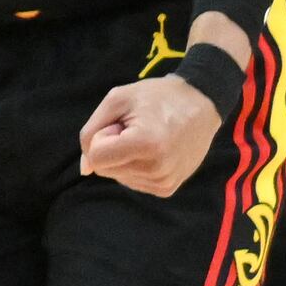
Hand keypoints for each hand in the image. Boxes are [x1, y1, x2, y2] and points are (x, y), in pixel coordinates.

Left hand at [79, 67, 229, 196]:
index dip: (102, 137)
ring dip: (124, 157)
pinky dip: (135, 165)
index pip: (96, 158)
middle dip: (112, 147)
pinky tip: (153, 150)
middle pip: (105, 169)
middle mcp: (157, 170)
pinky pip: (132, 181)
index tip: (122, 123)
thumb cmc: (156, 97)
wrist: (200, 104)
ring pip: (118, 176)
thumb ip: (90, 132)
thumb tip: (85, 169)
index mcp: (146, 145)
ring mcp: (164, 182)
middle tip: (136, 129)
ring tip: (147, 137)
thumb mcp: (116, 100)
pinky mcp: (168, 189)